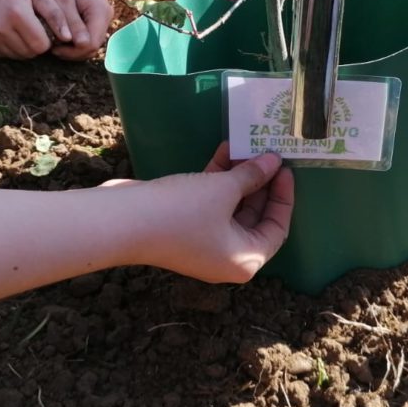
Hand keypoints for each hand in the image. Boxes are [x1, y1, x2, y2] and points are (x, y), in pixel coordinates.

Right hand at [0, 0, 70, 58]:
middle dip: (35, 43)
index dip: (47, 39)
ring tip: (20, 26)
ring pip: (16, 56)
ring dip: (22, 46)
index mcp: (16, 14)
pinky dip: (8, 46)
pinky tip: (7, 28)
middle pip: (29, 53)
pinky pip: (2, 54)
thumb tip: (69, 39)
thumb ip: (56, 16)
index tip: (43, 25)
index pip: (41, 46)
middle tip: (32, 25)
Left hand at [34, 0, 113, 60]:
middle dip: (72, 51)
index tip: (52, 47)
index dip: (72, 51)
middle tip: (51, 46)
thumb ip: (73, 24)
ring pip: (89, 44)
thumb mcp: (62, 3)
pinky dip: (73, 41)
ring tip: (53, 41)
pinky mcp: (94, 19)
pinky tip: (58, 36)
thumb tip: (83, 45)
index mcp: (101, 11)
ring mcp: (101, 17)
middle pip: (92, 46)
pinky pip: (86, 37)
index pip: (91, 44)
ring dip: (72, 48)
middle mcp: (106, 15)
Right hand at [131, 144, 293, 282]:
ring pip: (230, 207)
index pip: (276, 228)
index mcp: (245, 260)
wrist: (124, 221)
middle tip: (266, 154)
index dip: (282, 196)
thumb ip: (252, 175)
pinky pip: (210, 204)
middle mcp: (226, 256)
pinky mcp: (184, 227)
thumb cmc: (183, 211)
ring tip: (245, 147)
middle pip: (253, 217)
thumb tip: (273, 162)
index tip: (283, 168)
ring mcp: (203, 243)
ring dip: (237, 177)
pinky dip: (216, 181)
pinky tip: (222, 151)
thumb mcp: (223, 190)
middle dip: (259, 183)